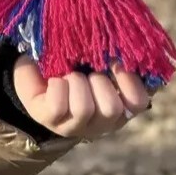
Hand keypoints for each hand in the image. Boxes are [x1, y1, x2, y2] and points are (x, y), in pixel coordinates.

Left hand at [13, 55, 150, 139]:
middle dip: (98, 81)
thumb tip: (123, 48)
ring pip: (84, 108)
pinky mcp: (50, 120)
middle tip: (87, 72)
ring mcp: (75, 126)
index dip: (129, 80)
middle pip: (112, 108)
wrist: (37, 68)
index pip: (138, 102)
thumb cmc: (73, 63)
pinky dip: (57, 86)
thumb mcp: (96, 59)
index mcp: (120, 107)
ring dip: (76, 82)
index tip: (114, 61)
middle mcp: (101, 123)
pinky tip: (55, 81)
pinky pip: (58, 106)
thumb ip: (113, 56)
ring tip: (69, 76)